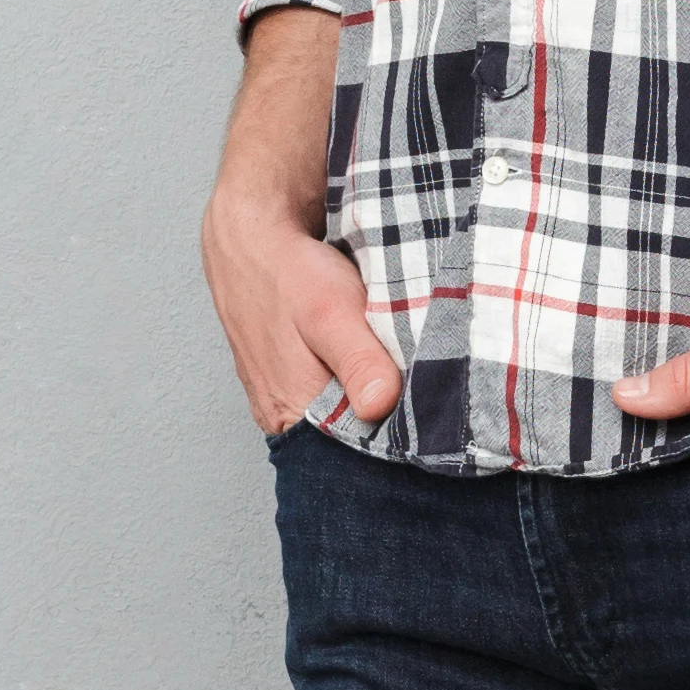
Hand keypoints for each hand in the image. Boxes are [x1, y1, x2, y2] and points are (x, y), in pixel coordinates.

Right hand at [204, 7, 400, 433]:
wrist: (250, 236)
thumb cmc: (290, 272)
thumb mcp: (329, 310)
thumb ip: (357, 360)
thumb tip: (380, 406)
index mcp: (291, 412)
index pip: (357, 453)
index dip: (399, 442)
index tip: (438, 423)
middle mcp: (284, 418)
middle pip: (352, 439)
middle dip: (392, 423)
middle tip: (434, 395)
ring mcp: (285, 400)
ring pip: (345, 417)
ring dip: (379, 402)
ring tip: (413, 379)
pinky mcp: (293, 381)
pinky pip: (336, 397)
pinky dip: (363, 384)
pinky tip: (383, 364)